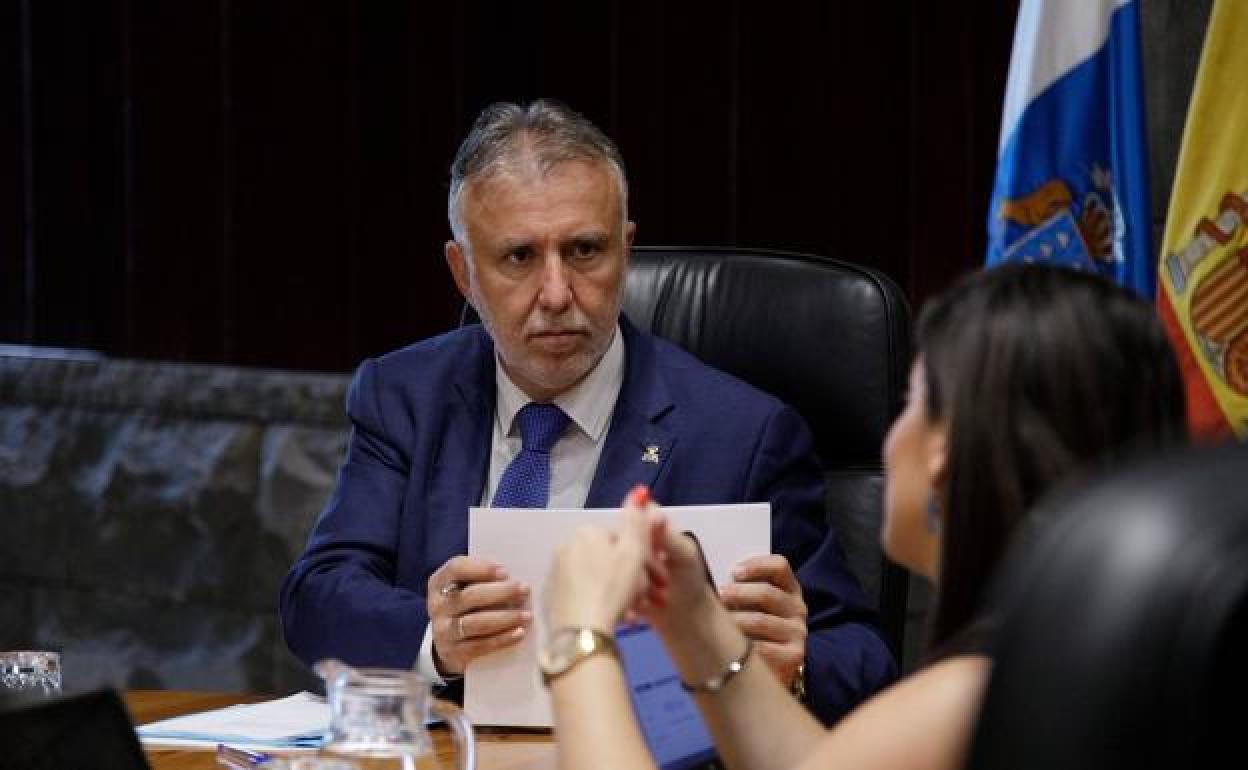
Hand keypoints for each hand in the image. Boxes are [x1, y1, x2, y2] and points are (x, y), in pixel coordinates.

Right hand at [427, 555, 530, 675]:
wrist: (449, 641)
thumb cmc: (467, 604)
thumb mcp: (466, 586)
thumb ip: (484, 578)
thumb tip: (515, 576)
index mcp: (439, 582)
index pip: (456, 569)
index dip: (481, 568)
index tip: (505, 571)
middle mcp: (437, 605)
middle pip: (470, 596)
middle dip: (501, 592)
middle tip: (524, 589)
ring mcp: (443, 630)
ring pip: (475, 623)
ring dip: (505, 618)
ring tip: (527, 615)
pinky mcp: (454, 651)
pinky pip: (480, 645)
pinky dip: (502, 639)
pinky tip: (519, 632)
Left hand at [544, 486, 659, 631]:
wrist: (581, 632)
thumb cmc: (612, 588)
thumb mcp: (634, 551)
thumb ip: (636, 521)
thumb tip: (638, 492)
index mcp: (587, 532)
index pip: (622, 540)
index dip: (643, 559)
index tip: (657, 579)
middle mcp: (565, 546)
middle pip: (608, 559)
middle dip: (630, 578)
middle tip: (648, 600)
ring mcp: (555, 572)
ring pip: (595, 578)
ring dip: (616, 593)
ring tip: (631, 613)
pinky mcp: (550, 597)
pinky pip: (581, 595)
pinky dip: (596, 603)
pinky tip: (607, 619)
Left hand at [719, 555, 806, 685]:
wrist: (765, 666)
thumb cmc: (750, 625)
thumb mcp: (750, 603)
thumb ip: (739, 586)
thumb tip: (712, 576)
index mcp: (788, 587)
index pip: (779, 565)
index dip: (756, 565)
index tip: (734, 572)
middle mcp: (797, 607)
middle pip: (768, 593)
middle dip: (739, 593)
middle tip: (719, 596)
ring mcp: (797, 631)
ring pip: (761, 621)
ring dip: (736, 620)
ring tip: (719, 622)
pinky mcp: (794, 655)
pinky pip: (763, 648)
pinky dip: (744, 647)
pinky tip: (733, 647)